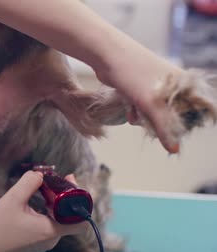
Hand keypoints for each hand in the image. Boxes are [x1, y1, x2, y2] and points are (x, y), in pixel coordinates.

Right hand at [0, 171, 87, 251]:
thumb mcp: (13, 199)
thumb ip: (29, 182)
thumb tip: (40, 174)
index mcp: (50, 230)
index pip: (81, 221)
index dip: (80, 202)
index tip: (69, 185)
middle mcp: (51, 239)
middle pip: (69, 216)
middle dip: (63, 196)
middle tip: (54, 180)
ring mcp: (43, 242)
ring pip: (57, 220)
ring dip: (52, 203)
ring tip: (42, 189)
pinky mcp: (36, 242)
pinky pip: (48, 225)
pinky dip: (45, 212)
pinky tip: (33, 202)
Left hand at [95, 34, 184, 152]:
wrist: (105, 54)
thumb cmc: (133, 73)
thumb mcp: (150, 104)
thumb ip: (163, 127)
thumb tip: (174, 149)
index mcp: (183, 83)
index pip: (195, 109)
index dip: (184, 123)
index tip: (172, 132)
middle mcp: (172, 82)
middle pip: (173, 112)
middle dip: (160, 122)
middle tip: (151, 124)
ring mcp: (154, 83)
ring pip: (155, 110)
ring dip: (146, 118)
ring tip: (137, 117)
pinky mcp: (139, 85)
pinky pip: (142, 104)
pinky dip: (136, 110)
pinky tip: (130, 114)